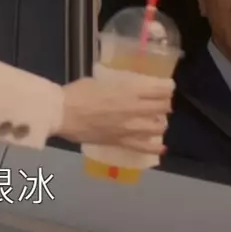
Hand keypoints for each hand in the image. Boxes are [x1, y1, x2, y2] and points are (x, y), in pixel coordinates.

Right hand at [55, 77, 173, 153]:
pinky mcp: (120, 142)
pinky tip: (161, 149)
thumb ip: (114, 88)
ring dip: (160, 123)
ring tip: (158, 122)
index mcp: (128, 92)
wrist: (62, 113)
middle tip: (163, 105)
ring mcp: (128, 128)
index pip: (157, 91)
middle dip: (164, 106)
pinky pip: (142, 147)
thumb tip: (117, 91)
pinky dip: (154, 148)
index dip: (166, 90)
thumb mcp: (98, 83)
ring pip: (156, 128)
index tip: (168, 89)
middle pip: (160, 109)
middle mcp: (133, 110)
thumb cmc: (77, 93)